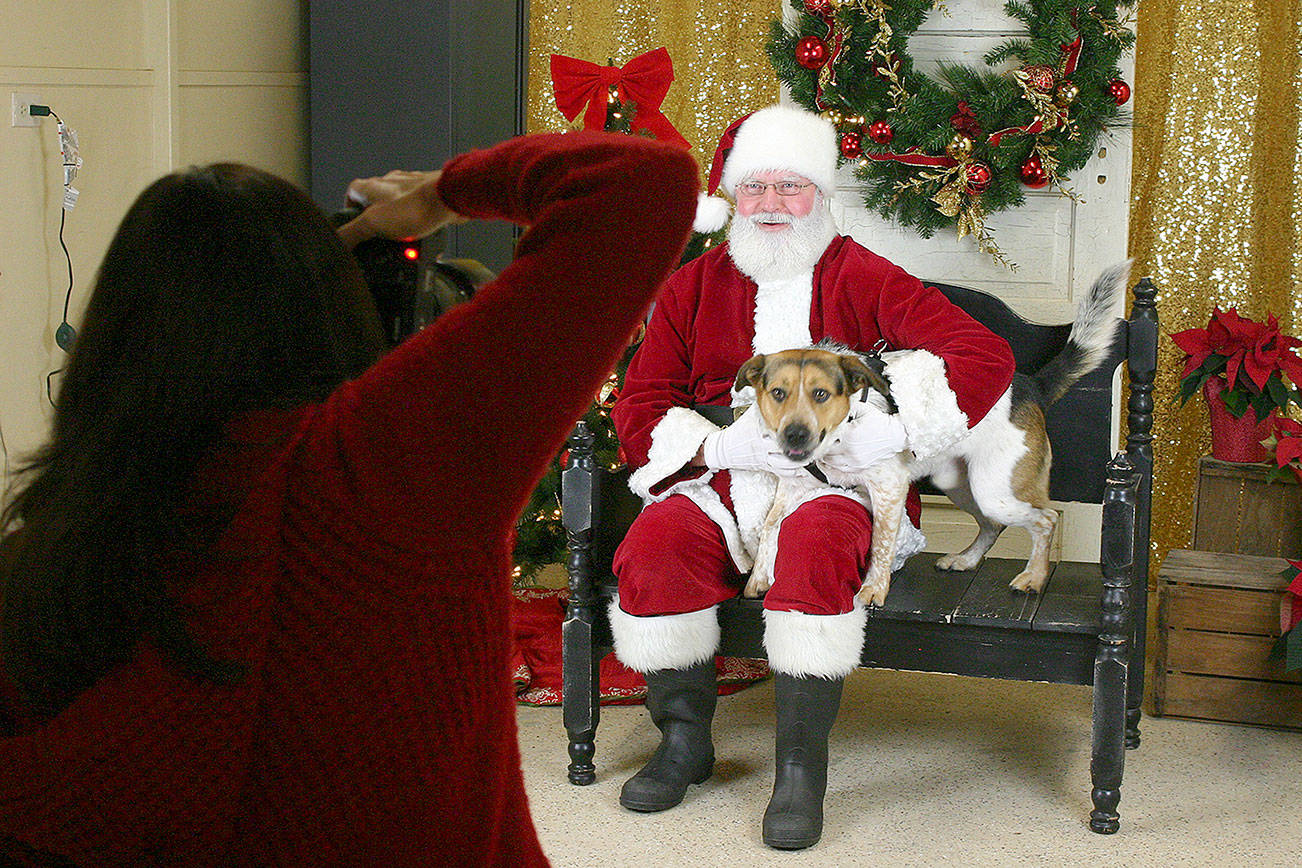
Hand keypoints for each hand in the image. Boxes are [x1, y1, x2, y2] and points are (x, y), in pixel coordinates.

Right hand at [337, 170, 465, 248]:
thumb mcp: (373, 224)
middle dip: (378, 223)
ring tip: (402, 241)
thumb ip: (353, 232)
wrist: (450, 199)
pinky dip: (416, 225)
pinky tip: (420, 236)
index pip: (350, 193)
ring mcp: (411, 188)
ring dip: (398, 226)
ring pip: (397, 208)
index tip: (352, 225)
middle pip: (375, 203)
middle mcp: (390, 183)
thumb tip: (337, 241)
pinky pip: (417, 212)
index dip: (349, 210)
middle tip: (380, 239)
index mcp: (371, 186)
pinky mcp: (428, 196)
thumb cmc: (416, 205)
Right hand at [700, 406, 806, 475]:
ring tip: (812, 457)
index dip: (794, 429)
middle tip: (816, 444)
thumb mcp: (751, 414)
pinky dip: (793, 472)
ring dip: (799, 460)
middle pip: (784, 447)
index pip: (779, 429)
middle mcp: (761, 444)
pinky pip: (781, 472)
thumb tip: (774, 389)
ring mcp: (763, 457)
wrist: (725, 449)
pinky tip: (804, 471)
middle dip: (800, 446)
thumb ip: (764, 404)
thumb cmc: (741, 429)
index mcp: (759, 430)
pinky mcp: (764, 466)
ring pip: (785, 462)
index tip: (807, 427)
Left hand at [818, 406, 908, 473]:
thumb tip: (834, 407)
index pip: (826, 436)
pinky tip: (834, 458)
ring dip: (826, 456)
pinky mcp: (859, 467)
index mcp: (849, 434)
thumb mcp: (862, 409)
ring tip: (827, 449)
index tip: (820, 432)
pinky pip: (841, 469)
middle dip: (823, 445)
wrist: (895, 435)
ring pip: (830, 462)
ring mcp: (854, 460)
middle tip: (821, 441)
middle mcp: (850, 450)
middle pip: (826, 451)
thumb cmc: (880, 422)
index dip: (822, 434)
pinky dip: (835, 464)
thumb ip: (847, 407)